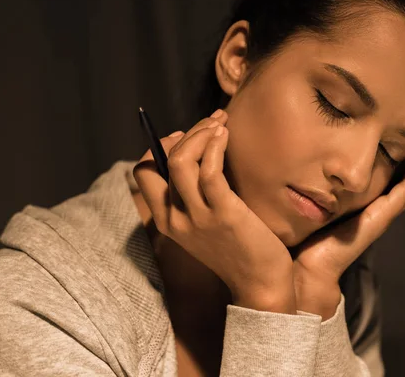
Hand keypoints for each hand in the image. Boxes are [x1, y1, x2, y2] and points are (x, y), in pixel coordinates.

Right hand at [133, 110, 295, 312]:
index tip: (184, 136)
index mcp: (167, 221)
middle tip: (211, 122)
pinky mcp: (223, 214)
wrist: (260, 282)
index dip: (159, 148)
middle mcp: (175, 219)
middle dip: (185, 133)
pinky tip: (225, 136)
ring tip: (220, 123)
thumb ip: (194, 197)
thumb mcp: (206, 223)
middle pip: (163, 161)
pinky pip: (208, 170)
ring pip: (182, 161)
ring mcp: (197, 217)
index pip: (143, 173)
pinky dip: (214, 146)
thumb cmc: (239, 247)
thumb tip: (197, 154)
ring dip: (200, 133)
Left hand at [292, 152, 404, 317]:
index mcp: (352, 212)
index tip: (396, 148)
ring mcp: (376, 218)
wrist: (304, 272)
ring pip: (402, 191)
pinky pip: (398, 195)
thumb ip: (302, 198)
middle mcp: (368, 215)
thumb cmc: (298, 245)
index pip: (375, 188)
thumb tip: (279, 175)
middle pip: (395, 189)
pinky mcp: (377, 220)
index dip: (388, 170)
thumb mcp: (302, 213)